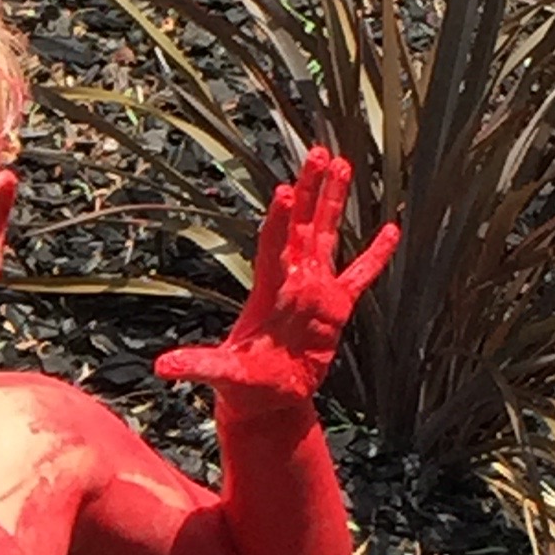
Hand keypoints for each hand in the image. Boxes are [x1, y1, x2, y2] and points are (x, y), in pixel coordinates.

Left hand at [155, 148, 397, 409]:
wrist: (265, 401)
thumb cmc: (242, 387)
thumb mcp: (221, 375)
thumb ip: (198, 366)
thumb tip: (163, 366)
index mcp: (268, 292)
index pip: (274, 247)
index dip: (280, 221)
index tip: (285, 191)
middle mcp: (292, 282)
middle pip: (302, 226)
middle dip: (309, 190)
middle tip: (317, 153)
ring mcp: (315, 292)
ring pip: (327, 236)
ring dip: (333, 203)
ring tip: (343, 165)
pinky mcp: (335, 309)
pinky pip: (359, 276)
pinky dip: (374, 256)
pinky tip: (391, 231)